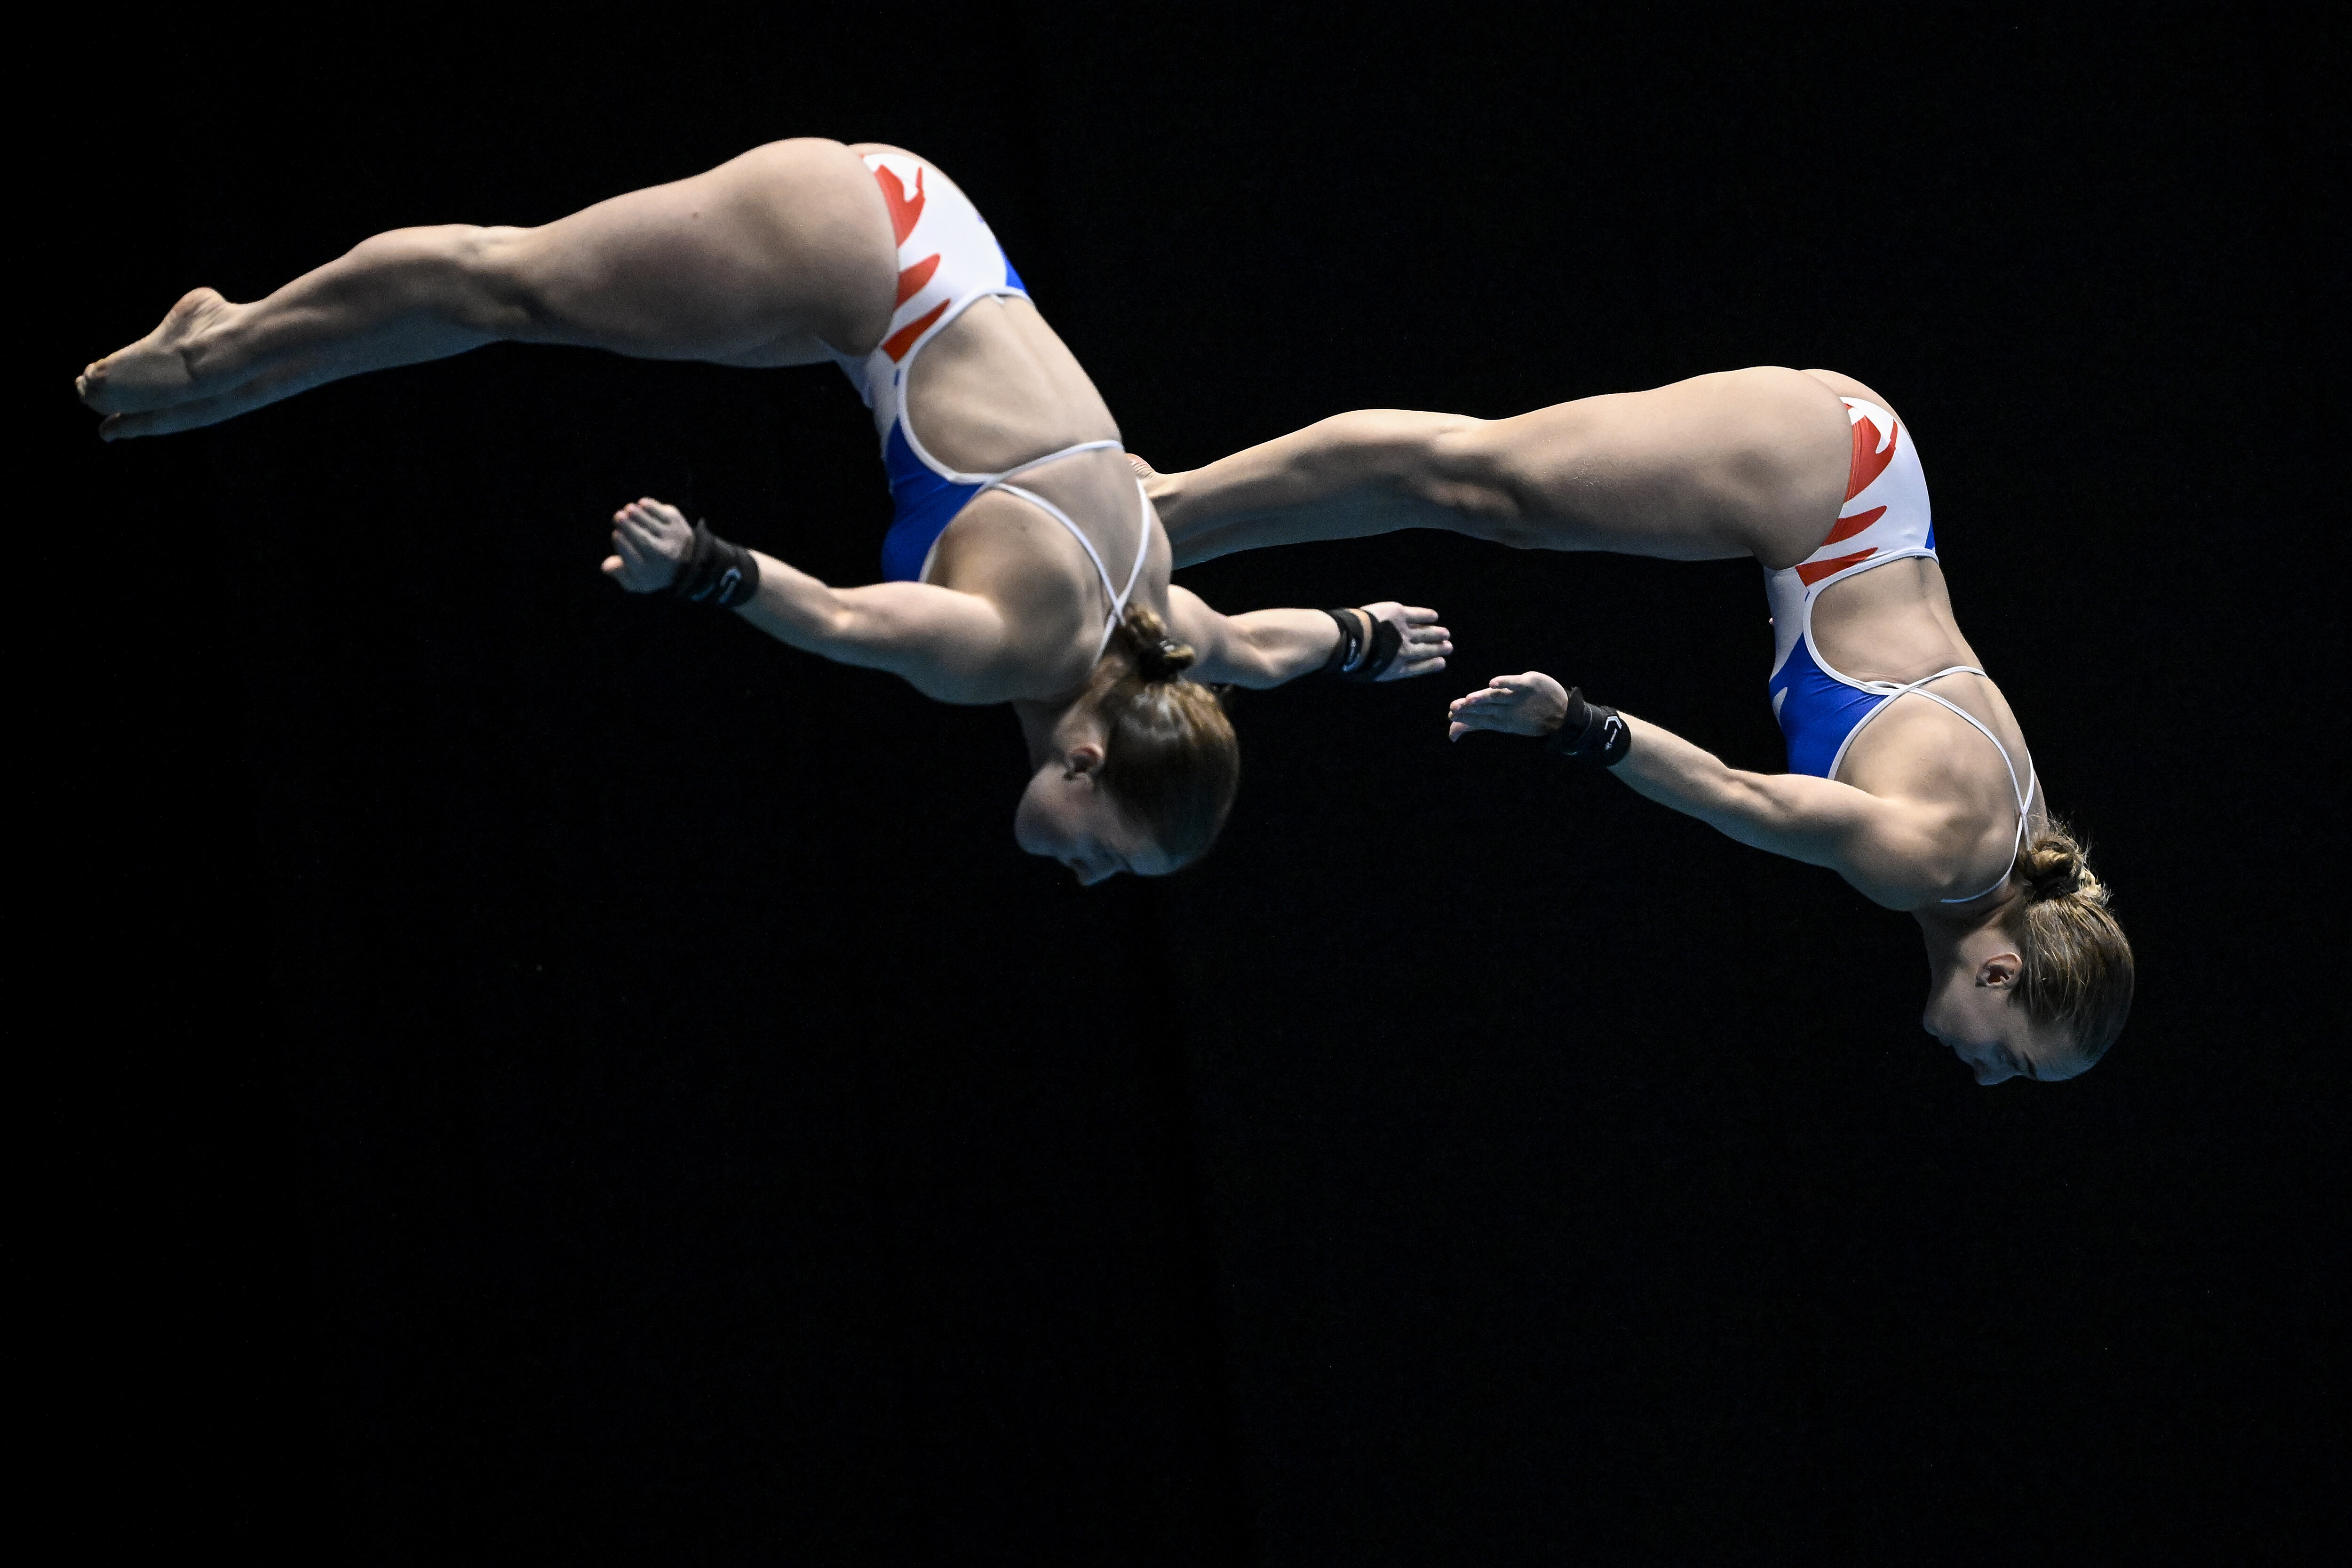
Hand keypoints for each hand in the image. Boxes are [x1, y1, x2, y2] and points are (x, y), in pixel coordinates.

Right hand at [601, 497, 693, 591]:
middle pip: (642, 539)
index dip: (621, 543)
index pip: (631, 556)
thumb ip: (619, 574)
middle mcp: (662, 556)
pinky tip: (642, 504)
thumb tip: (605, 566)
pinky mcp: (679, 525)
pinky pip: (663, 514)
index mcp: (649, 571)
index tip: (616, 534)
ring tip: (628, 509)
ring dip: (638, 514)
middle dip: (627, 525)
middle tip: (617, 516)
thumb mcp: (636, 580)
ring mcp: (672, 539)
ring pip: (651, 525)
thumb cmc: (653, 569)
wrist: (686, 561)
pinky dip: (651, 507)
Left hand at [1360, 602, 1451, 679]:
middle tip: (1449, 647)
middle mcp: (1405, 652)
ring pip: (1426, 633)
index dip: (1432, 664)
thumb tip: (1378, 667)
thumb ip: (1379, 669)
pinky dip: (1427, 616)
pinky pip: (1418, 615)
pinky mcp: (1399, 614)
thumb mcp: (1368, 673)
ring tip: (1446, 634)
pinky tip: (1434, 616)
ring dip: (1437, 633)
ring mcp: (1403, 632)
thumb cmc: (1353, 660)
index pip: (1419, 667)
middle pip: (1426, 650)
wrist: (1351, 642)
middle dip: (1439, 649)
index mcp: (1397, 668)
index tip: (1442, 662)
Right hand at [1448, 671, 1569, 740]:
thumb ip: (1476, 724)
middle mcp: (1508, 710)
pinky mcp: (1529, 684)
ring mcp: (1518, 697)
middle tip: (1454, 709)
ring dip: (1482, 698)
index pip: (1479, 719)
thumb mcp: (1503, 723)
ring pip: (1496, 697)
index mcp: (1501, 721)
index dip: (1465, 718)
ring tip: (1468, 700)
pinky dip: (1504, 683)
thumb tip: (1452, 733)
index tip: (1451, 715)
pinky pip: (1515, 683)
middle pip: (1485, 708)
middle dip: (1469, 709)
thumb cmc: (1528, 718)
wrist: (1563, 714)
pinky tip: (1492, 683)